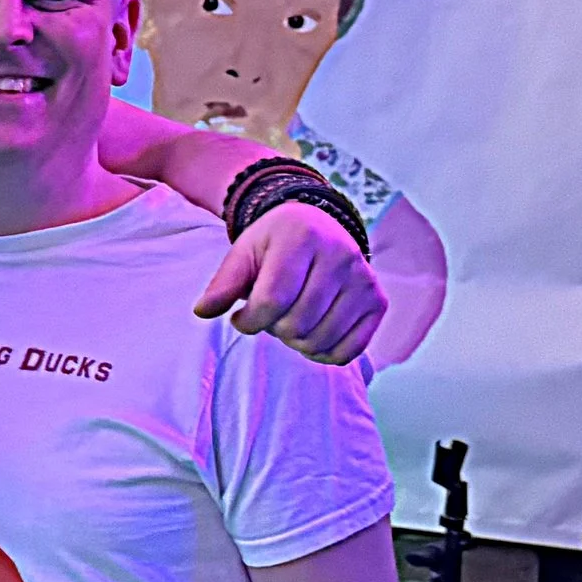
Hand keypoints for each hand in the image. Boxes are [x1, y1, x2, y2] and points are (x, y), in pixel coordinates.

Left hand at [192, 201, 384, 365]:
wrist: (319, 228)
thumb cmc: (274, 245)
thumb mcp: (243, 253)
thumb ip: (223, 283)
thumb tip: (203, 311)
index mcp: (303, 237)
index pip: (272, 300)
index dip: (248, 321)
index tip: (240, 317)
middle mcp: (342, 255)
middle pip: (296, 324)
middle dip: (272, 328)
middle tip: (271, 313)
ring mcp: (365, 280)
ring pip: (320, 340)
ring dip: (295, 341)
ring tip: (290, 318)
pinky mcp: (378, 302)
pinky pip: (348, 351)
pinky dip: (322, 352)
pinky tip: (311, 332)